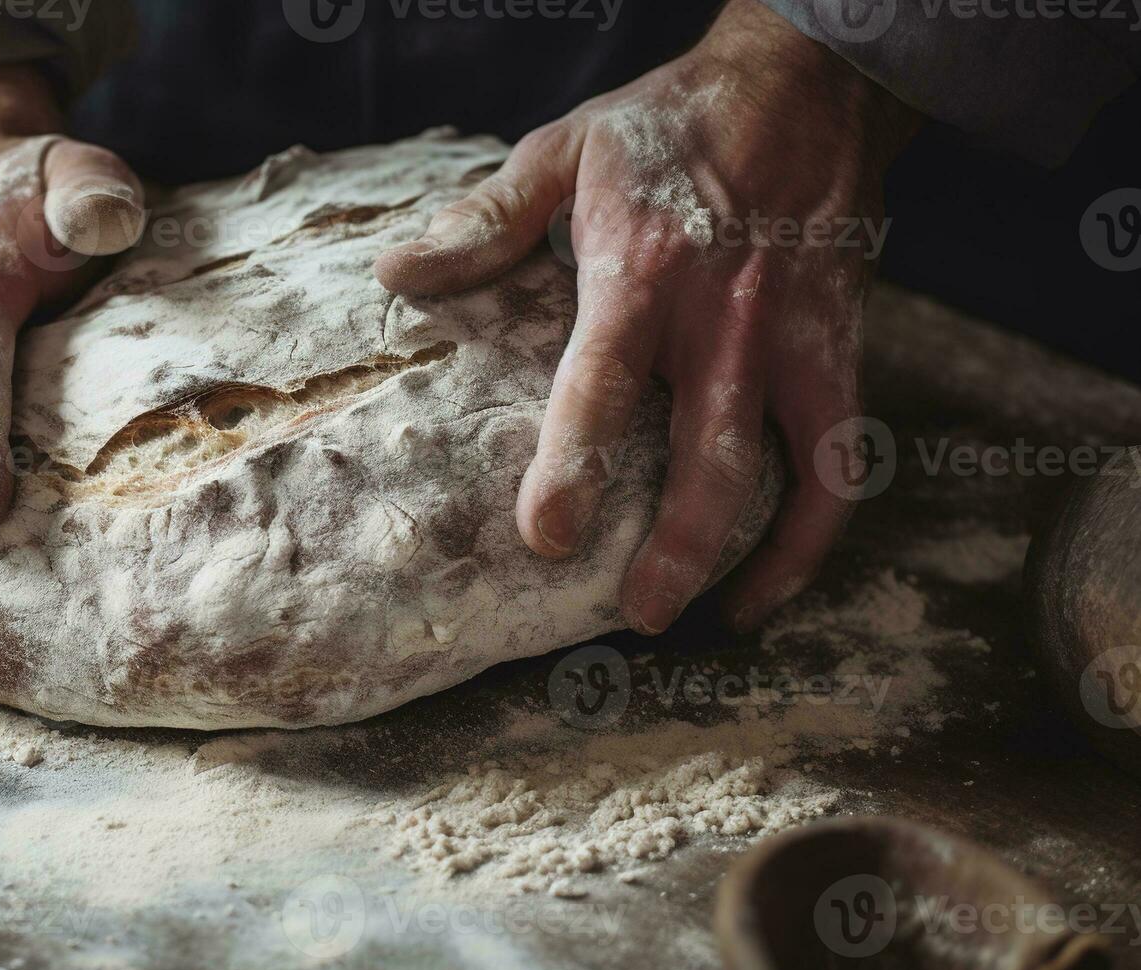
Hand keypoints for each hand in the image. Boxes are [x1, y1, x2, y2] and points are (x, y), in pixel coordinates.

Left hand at [375, 0, 918, 634]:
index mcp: (642, 270)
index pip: (605, 382)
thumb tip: (395, 272)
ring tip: (697, 616)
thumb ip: (483, 219)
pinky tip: (766, 585)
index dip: (577, 462)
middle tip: (635, 614)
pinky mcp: (837, 348)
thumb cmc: (667, 125)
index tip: (549, 535)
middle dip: (678, 544)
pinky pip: (840, 455)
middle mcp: (723, 316)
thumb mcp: (563, 150)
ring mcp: (789, 338)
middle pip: (707, 451)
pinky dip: (813, 530)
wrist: (805, 85)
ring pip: (783, 466)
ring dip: (746, 551)